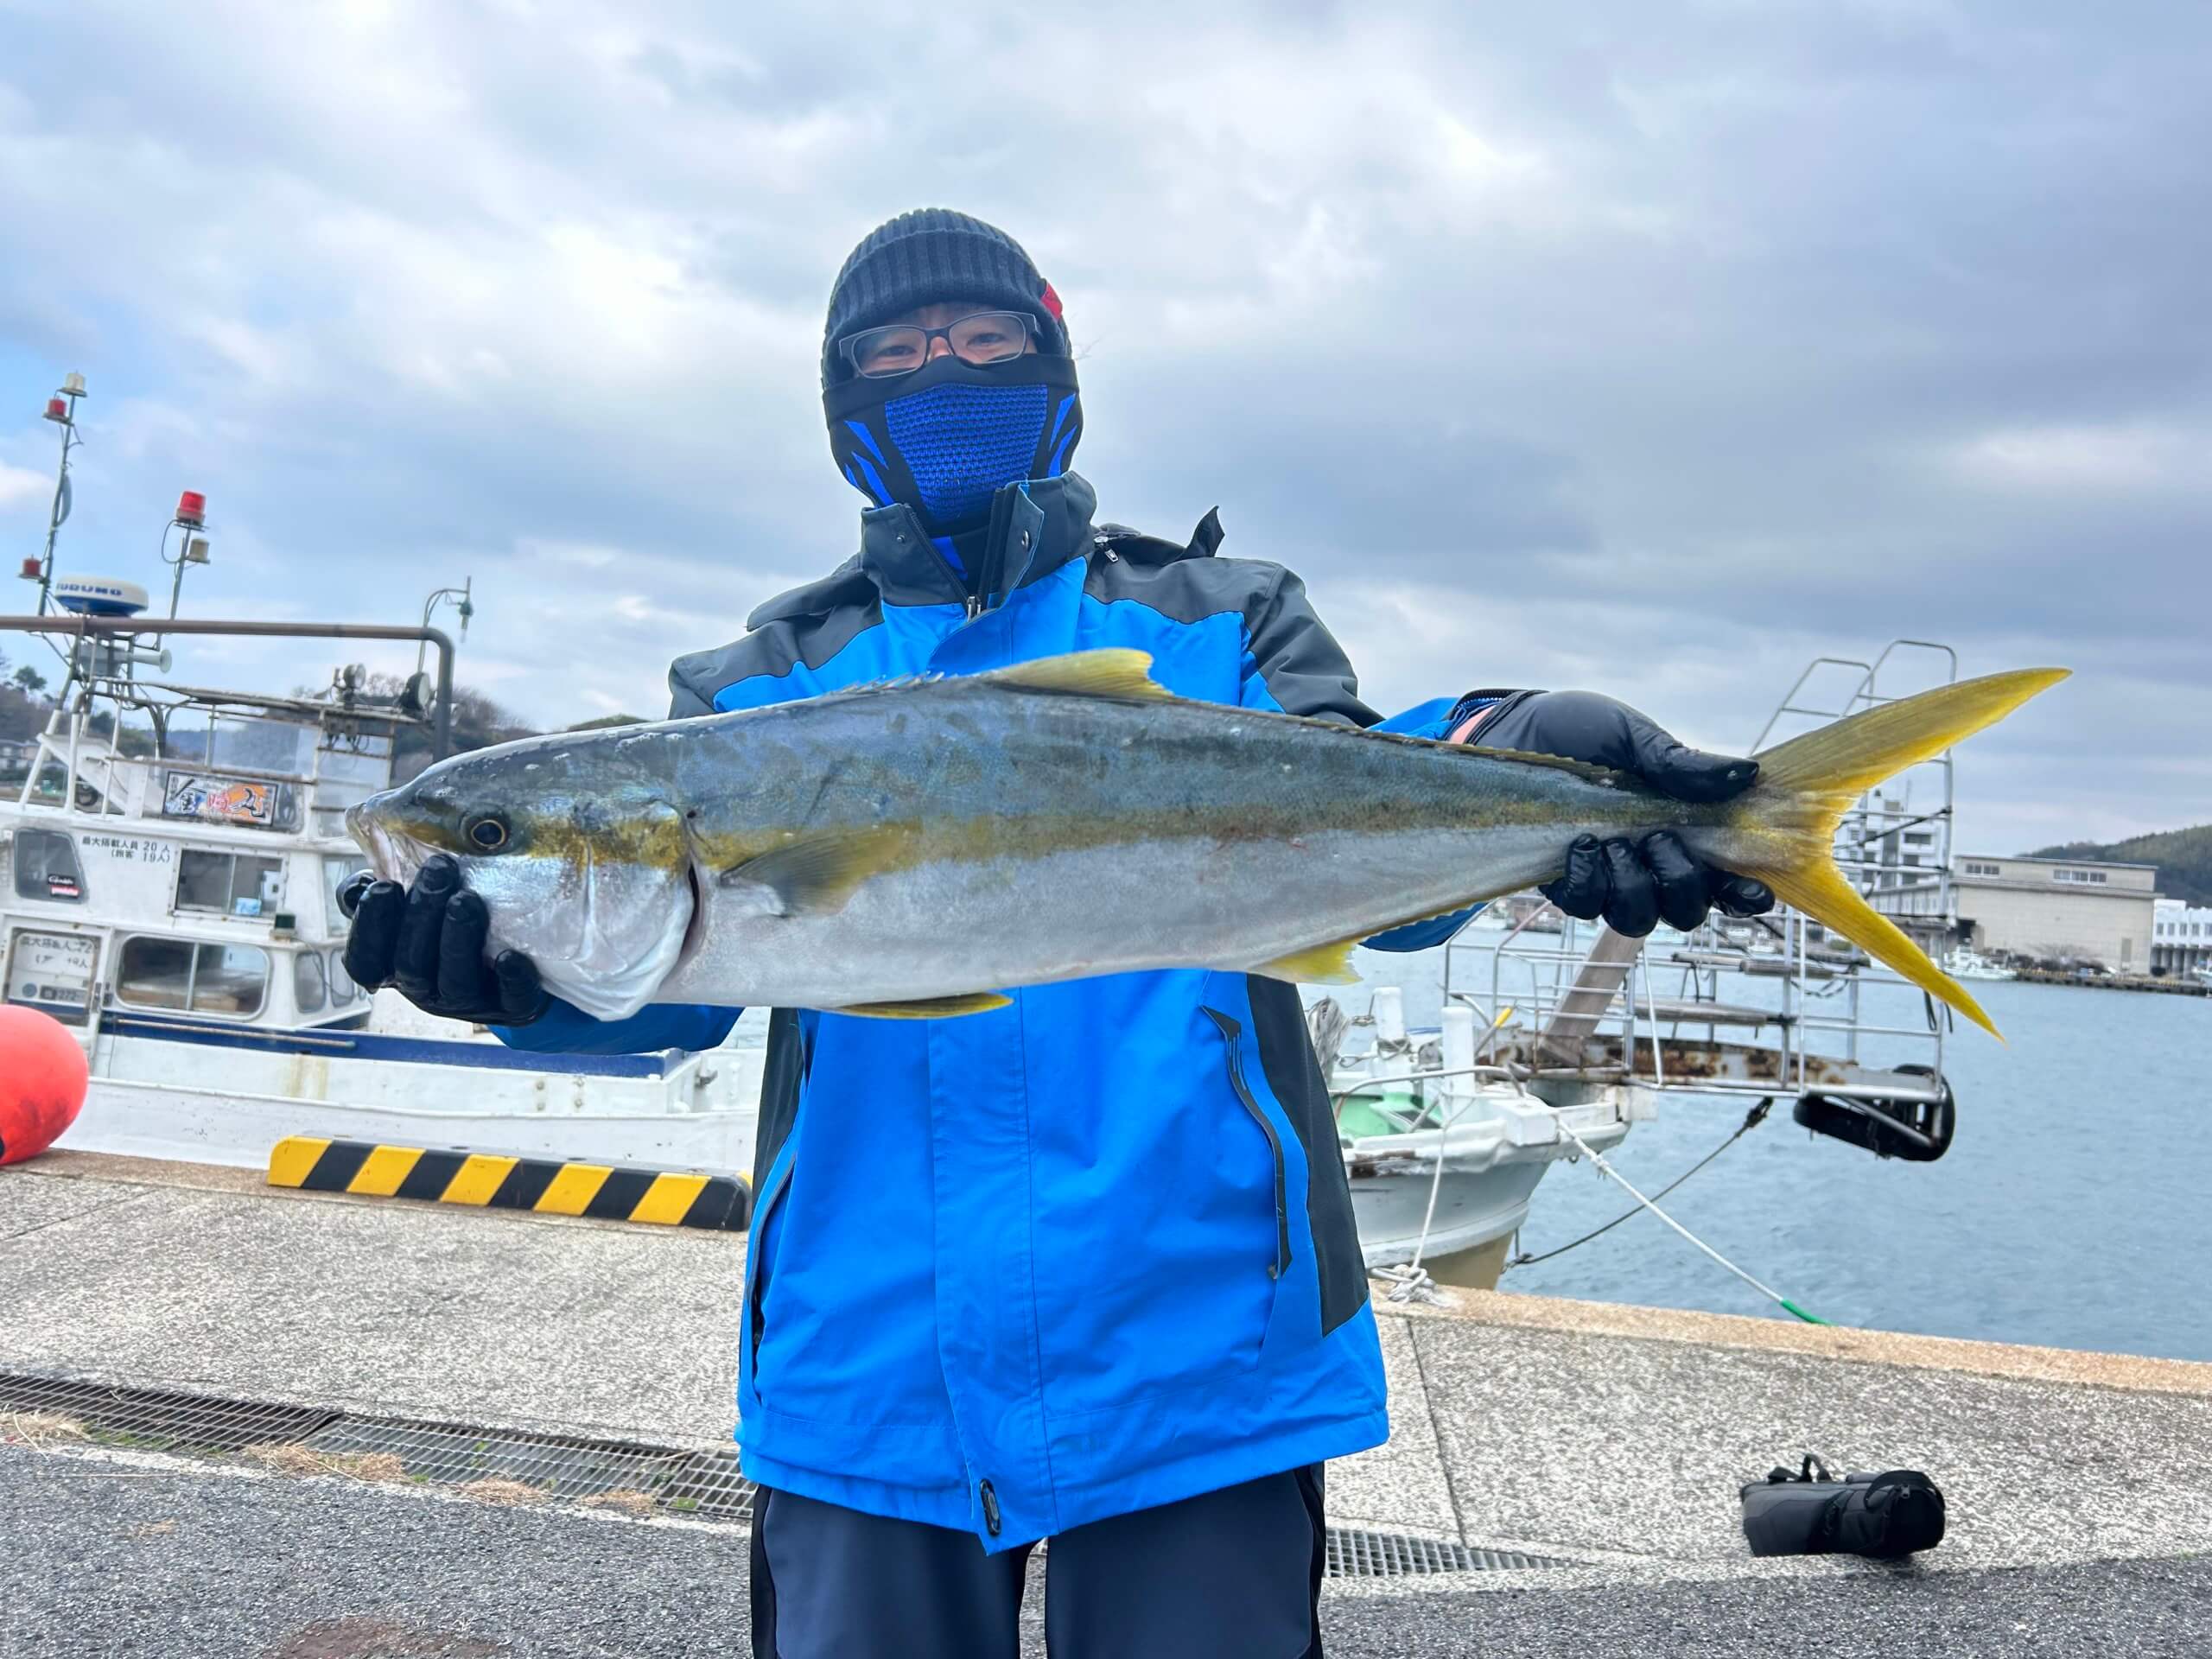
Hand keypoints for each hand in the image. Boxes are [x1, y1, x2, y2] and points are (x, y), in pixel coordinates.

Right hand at [339, 853, 548, 1024]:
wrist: (520, 958)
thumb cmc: (450, 925)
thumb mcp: (412, 907)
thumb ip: (381, 895)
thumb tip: (358, 887)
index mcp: (395, 968)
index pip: (365, 962)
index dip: (369, 929)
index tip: (384, 887)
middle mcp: (427, 991)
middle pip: (411, 964)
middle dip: (422, 915)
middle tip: (439, 869)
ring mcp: (469, 1002)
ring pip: (455, 981)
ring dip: (458, 939)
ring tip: (466, 899)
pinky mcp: (513, 1006)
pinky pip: (511, 999)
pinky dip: (511, 978)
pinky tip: (510, 956)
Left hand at [1465, 689, 1776, 935]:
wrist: (1516, 732)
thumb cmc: (1581, 732)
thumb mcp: (1633, 736)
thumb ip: (1681, 763)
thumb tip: (1745, 774)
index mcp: (1684, 829)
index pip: (1726, 878)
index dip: (1743, 894)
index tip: (1752, 893)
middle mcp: (1651, 863)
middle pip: (1686, 911)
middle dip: (1681, 883)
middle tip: (1659, 839)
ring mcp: (1609, 877)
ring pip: (1637, 919)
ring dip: (1633, 885)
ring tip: (1614, 841)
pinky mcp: (1565, 882)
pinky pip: (1586, 906)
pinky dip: (1588, 880)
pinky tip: (1582, 846)